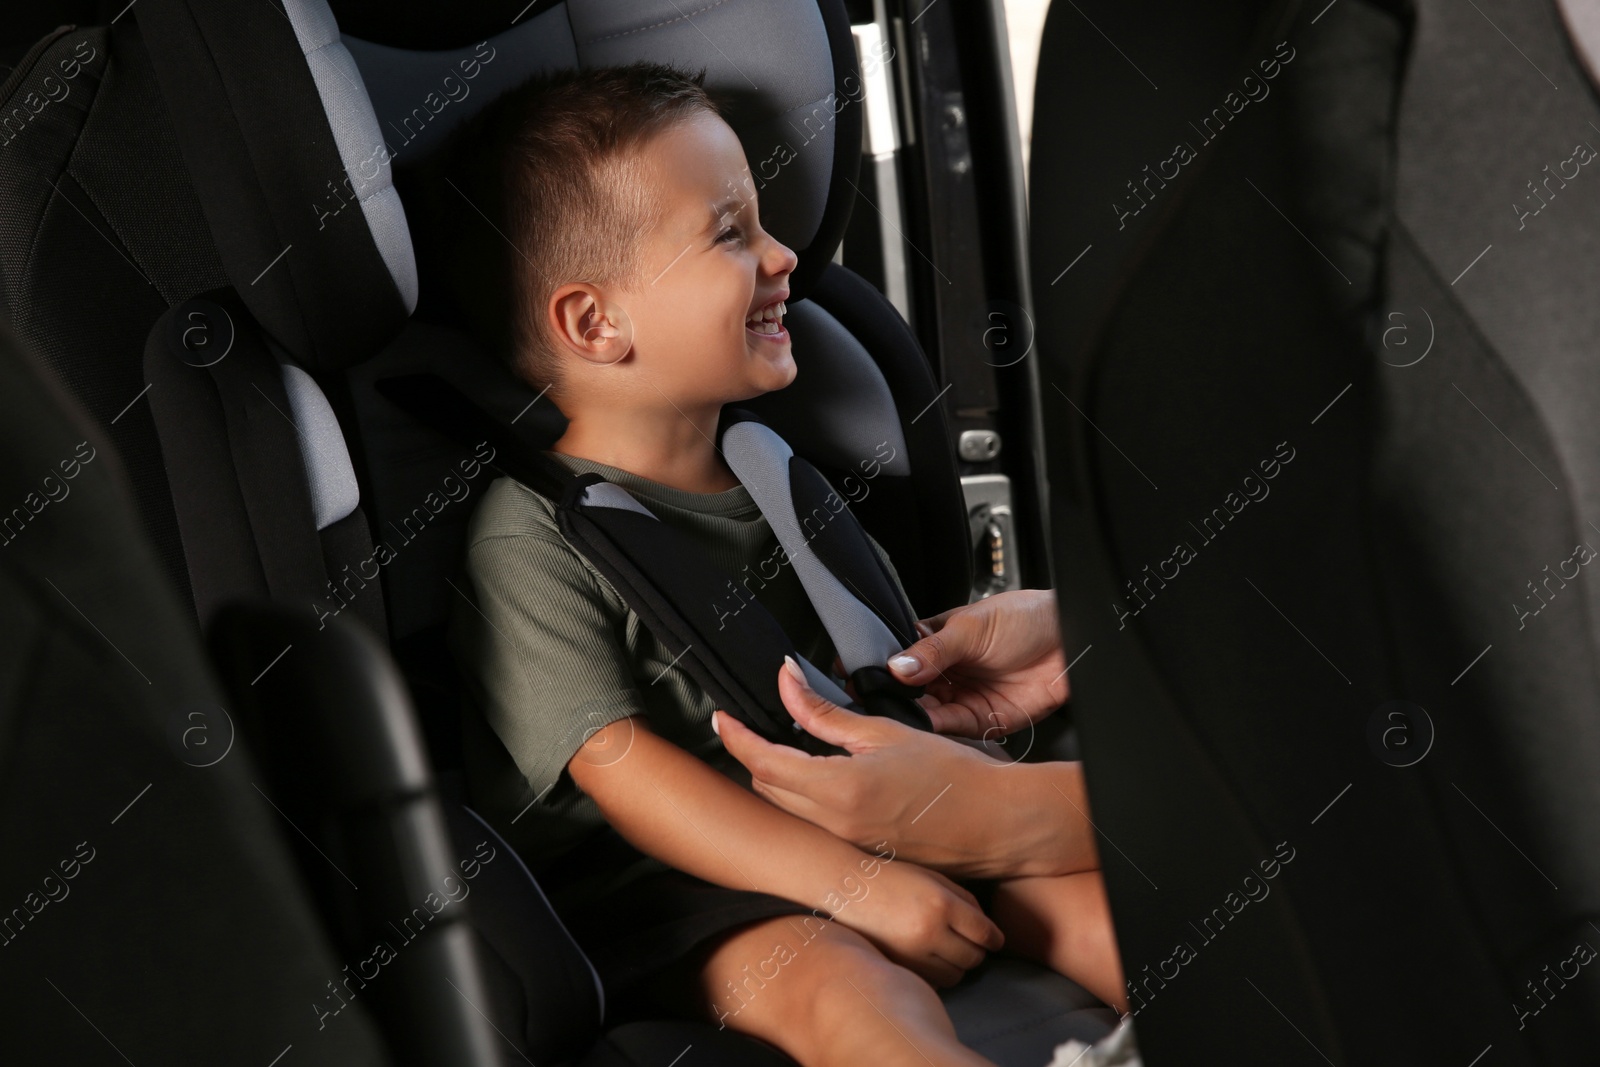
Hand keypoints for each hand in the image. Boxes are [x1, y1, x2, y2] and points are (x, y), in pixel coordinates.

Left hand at [717, 657, 1092, 879]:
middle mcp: (835, 825)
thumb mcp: (885, 732)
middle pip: (767, 788)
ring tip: (790, 746)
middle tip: (757, 724)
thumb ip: (827, 713)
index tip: (723, 717)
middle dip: (754, 754)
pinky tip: (824, 777)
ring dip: (778, 778)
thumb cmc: (956, 776)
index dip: (736, 737)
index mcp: (839, 789)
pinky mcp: (860, 855)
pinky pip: (814, 825)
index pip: (763, 761)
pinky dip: (805, 800)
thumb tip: (789, 683)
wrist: (998, 824)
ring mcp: (846, 845)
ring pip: (788, 809)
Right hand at [831, 858, 1003, 987]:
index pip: (984, 933)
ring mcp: (913, 953)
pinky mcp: (900, 967)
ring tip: (948, 949)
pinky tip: (930, 956)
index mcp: (941, 904)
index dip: (995, 939)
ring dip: (958, 965)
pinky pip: (933, 981)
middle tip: (970, 942)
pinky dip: (938, 972)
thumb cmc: (897, 879)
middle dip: (977, 951)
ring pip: (956, 975)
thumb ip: (966, 901)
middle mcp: (929, 931)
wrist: (851, 889)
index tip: (995, 940)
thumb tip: (989, 931)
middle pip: (974, 958)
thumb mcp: (934, 879)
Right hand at [885, 589, 1068, 739]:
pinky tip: (925, 720)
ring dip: (915, 713)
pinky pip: (954, 727)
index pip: (902, 659)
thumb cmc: (1026, 619)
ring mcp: (964, 695)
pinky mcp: (983, 719)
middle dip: (897, 696)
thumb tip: (898, 665)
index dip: (885, 668)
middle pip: (910, 691)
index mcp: (938, 642)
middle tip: (881, 698)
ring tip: (902, 709)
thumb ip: (934, 650)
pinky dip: (938, 727)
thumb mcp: (973, 627)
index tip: (867, 676)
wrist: (1072, 638)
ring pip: (928, 711)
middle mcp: (948, 672)